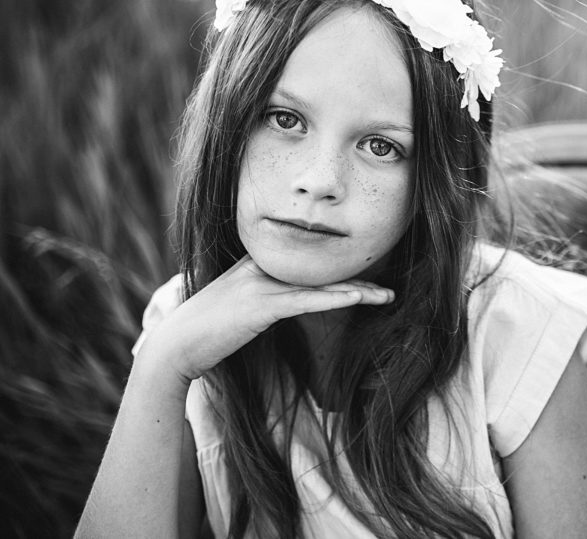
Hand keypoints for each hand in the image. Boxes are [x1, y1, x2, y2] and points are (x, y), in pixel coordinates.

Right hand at [139, 256, 392, 383]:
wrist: (175, 347)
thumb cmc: (207, 332)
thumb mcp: (239, 306)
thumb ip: (264, 297)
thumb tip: (289, 302)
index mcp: (258, 263)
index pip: (310, 262)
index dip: (340, 270)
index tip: (369, 276)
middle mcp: (262, 267)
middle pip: (321, 270)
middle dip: (358, 278)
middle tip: (389, 289)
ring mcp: (262, 284)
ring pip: (320, 284)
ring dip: (359, 290)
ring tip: (388, 296)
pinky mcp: (261, 306)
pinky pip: (307, 300)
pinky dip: (335, 299)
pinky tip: (360, 298)